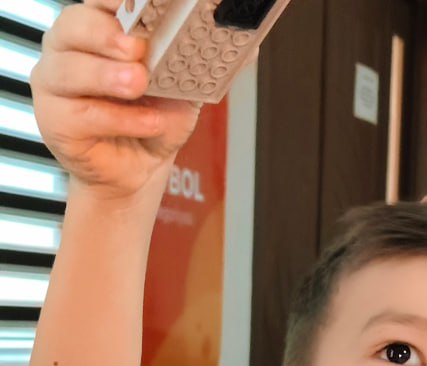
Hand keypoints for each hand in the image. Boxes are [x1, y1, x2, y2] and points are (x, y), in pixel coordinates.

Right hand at [30, 0, 200, 199]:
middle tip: (137, 47)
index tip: (143, 1)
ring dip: (108, 75)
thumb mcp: (188, 84)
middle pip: (75, 24)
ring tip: (139, 83)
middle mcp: (71, 47)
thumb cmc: (156, 116)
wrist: (141, 167)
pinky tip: (148, 122)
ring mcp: (56, 82)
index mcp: (102, 26)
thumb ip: (208, 61)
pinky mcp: (55, 120)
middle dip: (107, 34)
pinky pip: (82, 114)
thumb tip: (249, 46)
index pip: (103, 0)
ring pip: (70, 69)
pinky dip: (120, 119)